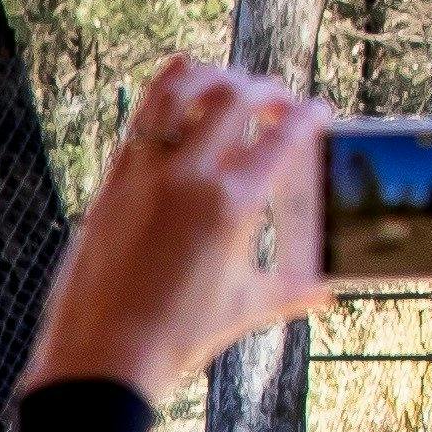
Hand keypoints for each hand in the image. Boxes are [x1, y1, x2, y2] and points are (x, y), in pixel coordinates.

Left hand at [26, 62, 331, 399]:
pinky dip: (166, 90)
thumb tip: (326, 292)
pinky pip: (141, 117)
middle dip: (266, 91)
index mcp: (233, 206)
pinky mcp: (113, 180)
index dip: (308, 116)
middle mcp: (189, 178)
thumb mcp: (244, 307)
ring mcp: (146, 174)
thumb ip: (290, 289)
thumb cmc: (179, 338)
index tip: (319, 111)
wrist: (105, 355)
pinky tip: (181, 87)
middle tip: (278, 101)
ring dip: (212, 76)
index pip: (283, 138)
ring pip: (180, 91)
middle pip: (236, 100)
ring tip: (229, 83)